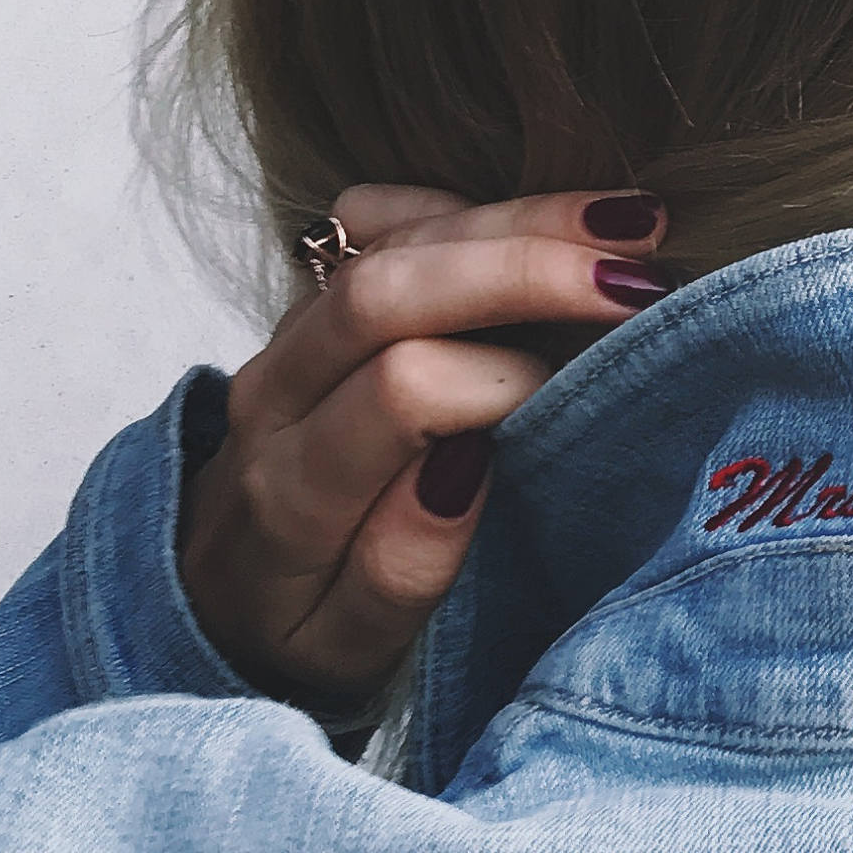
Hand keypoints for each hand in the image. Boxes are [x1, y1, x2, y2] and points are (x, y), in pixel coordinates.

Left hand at [176, 185, 674, 715]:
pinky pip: (367, 219)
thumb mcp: (353, 648)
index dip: (508, 380)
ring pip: (387, 241)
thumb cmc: (305, 629)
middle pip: (388, 292)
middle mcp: (277, 396)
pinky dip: (458, 205)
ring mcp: (287, 337)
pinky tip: (541, 220)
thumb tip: (466, 463)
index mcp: (293, 493)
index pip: (400, 393)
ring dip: (517, 221)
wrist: (214, 599)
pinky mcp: (308, 303)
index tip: (593, 396)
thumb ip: (403, 567)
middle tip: (638, 277)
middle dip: (524, 270)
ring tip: (632, 224)